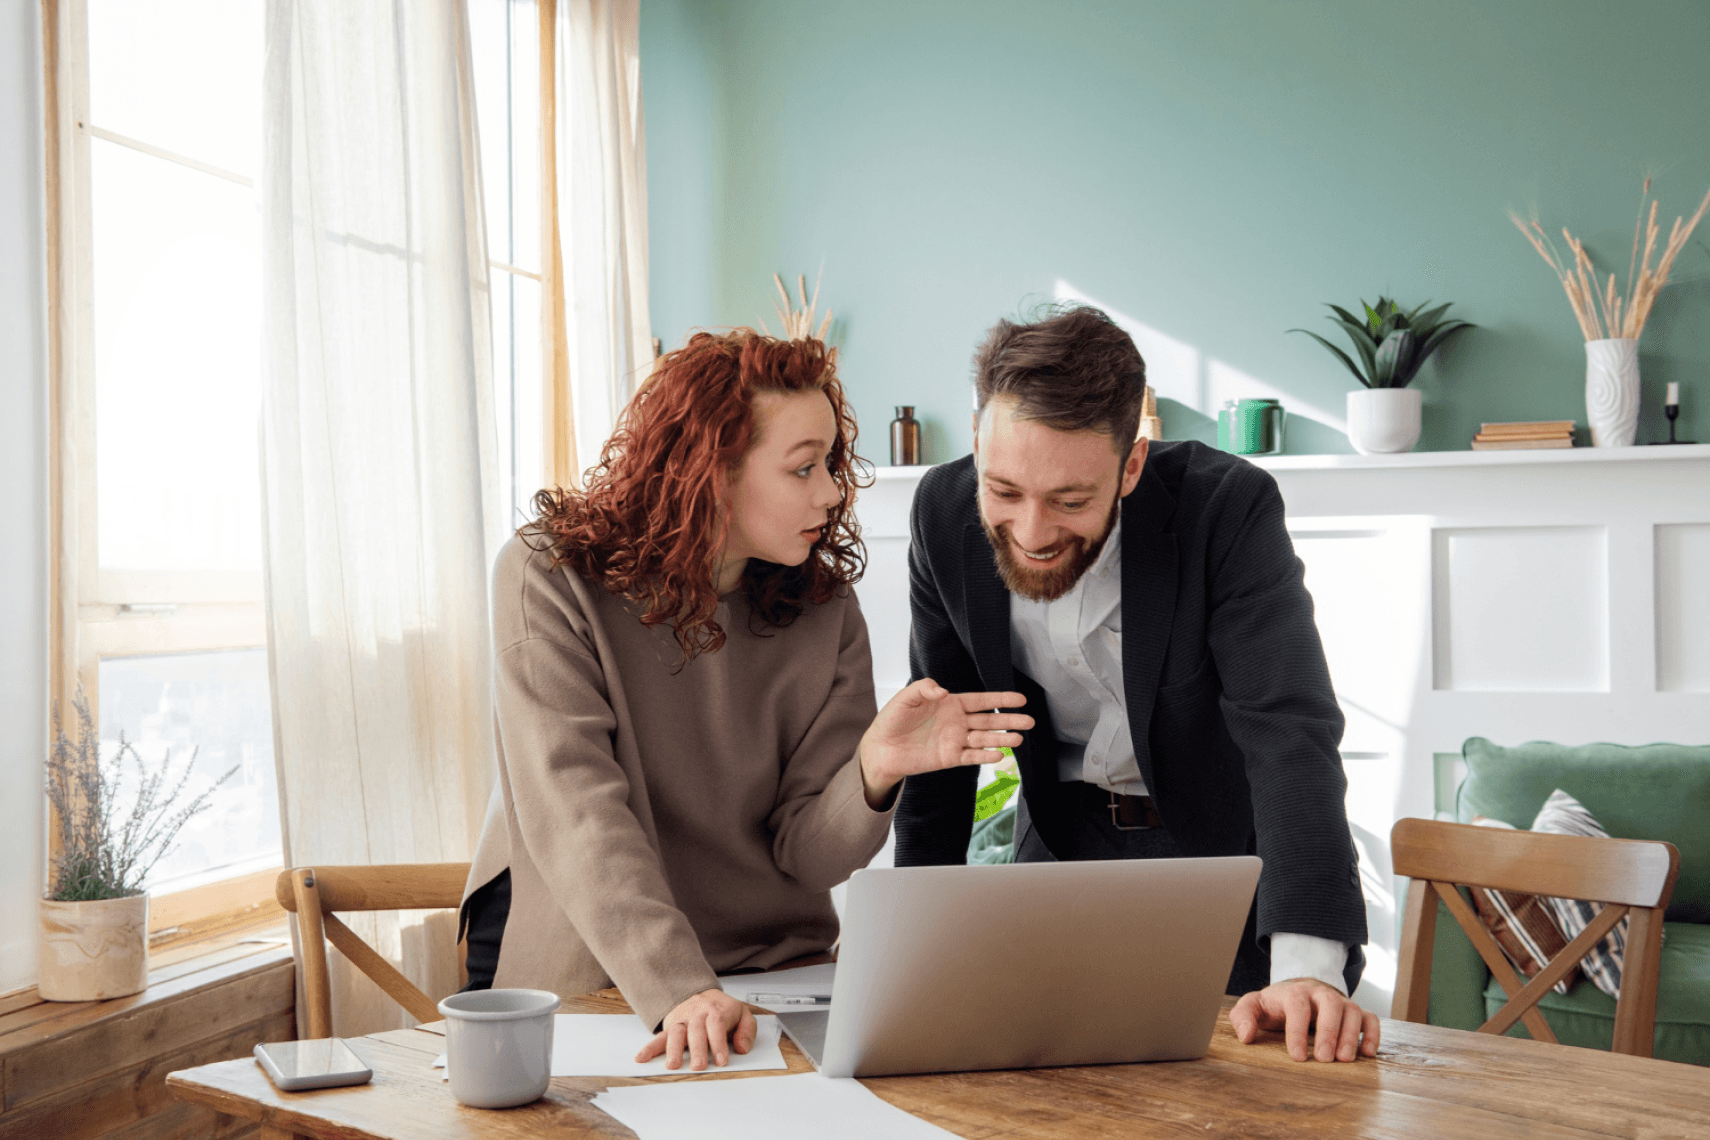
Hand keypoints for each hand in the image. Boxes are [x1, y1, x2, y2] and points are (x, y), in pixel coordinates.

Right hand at [634, 988, 756, 1070]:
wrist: (701, 993)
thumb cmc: (722, 1009)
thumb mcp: (742, 1014)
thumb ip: (747, 1030)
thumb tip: (741, 1048)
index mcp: (716, 1010)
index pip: (717, 1025)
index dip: (718, 1043)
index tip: (721, 1060)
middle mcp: (697, 1013)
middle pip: (696, 1030)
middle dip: (697, 1049)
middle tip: (699, 1066)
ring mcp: (682, 1019)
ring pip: (676, 1032)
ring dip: (673, 1049)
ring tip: (673, 1065)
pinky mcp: (670, 1025)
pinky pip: (659, 1036)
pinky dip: (649, 1047)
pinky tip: (641, 1057)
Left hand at [857, 679, 1033, 807]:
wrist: (880, 748)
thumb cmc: (892, 719)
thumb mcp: (906, 697)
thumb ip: (925, 688)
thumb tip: (944, 691)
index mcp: (950, 704)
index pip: (981, 701)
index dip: (1001, 700)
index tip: (1021, 699)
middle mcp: (957, 722)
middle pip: (988, 720)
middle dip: (1009, 720)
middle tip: (1030, 721)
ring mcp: (955, 740)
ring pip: (984, 739)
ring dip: (1001, 739)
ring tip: (1019, 739)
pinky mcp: (949, 758)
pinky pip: (971, 757)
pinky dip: (984, 756)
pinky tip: (998, 754)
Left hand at [1229, 979, 1379, 1061]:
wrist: (1296, 992)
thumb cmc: (1274, 1005)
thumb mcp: (1253, 1006)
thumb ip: (1243, 1017)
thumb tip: (1246, 1036)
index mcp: (1293, 992)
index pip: (1297, 1006)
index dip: (1297, 1031)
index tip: (1298, 1057)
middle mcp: (1319, 994)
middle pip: (1330, 1003)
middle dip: (1329, 1031)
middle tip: (1325, 1059)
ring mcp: (1339, 1002)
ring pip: (1352, 1011)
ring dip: (1351, 1035)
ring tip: (1345, 1060)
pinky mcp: (1355, 1012)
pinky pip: (1370, 1019)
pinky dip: (1373, 1034)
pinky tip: (1368, 1054)